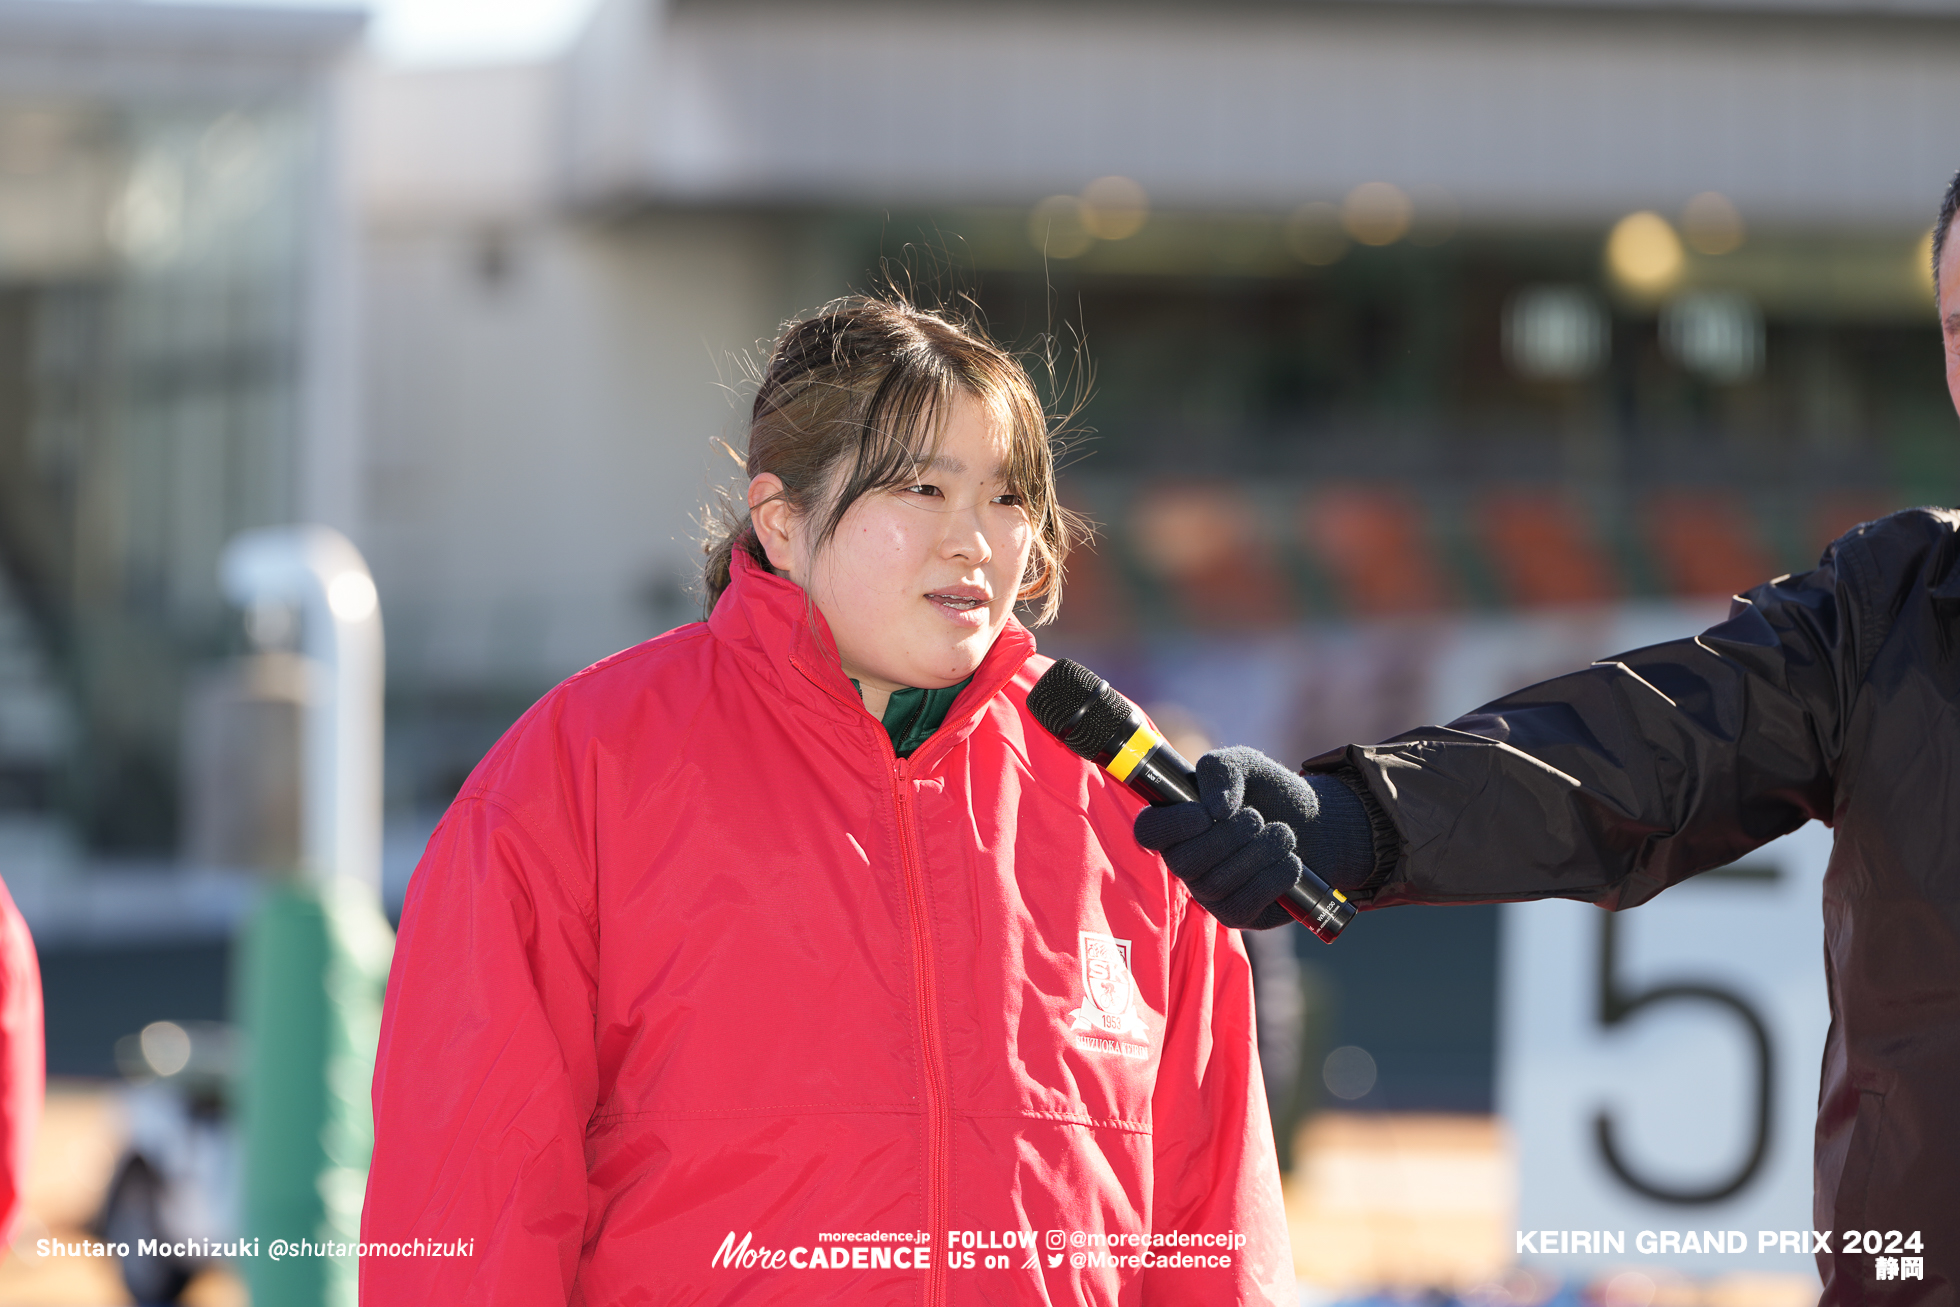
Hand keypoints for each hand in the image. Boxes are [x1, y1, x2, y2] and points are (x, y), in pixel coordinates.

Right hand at [1133, 747, 1315, 929]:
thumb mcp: (1245, 764)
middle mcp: (1186, 861)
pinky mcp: (1236, 914)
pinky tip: (1290, 861)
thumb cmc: (1270, 793)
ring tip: (1283, 834)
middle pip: (1184, 862)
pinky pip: (1244, 903)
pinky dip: (1273, 878)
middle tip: (1256, 818)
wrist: (1315, 825)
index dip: (1172, 825)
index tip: (1206, 812)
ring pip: (1217, 883)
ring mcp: (1209, 892)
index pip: (1148, 831)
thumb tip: (1217, 807)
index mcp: (1178, 822)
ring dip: (1259, 852)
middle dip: (1228, 837)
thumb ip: (1222, 769)